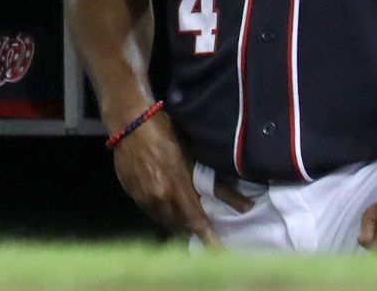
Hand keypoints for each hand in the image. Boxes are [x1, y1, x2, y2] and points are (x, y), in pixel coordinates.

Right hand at [110, 111, 239, 245]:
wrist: (129, 122)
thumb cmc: (165, 133)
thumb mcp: (194, 157)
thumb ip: (219, 186)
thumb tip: (247, 206)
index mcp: (178, 189)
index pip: (197, 223)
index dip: (209, 241)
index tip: (219, 254)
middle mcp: (159, 198)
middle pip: (179, 225)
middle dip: (190, 228)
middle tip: (199, 225)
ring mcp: (142, 197)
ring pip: (162, 220)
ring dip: (174, 219)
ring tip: (180, 212)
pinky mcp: (130, 192)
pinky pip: (148, 210)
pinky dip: (158, 209)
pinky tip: (161, 197)